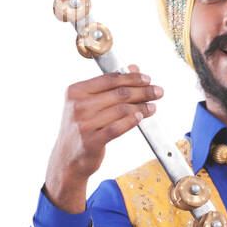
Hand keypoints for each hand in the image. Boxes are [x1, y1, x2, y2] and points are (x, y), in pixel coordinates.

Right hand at [44, 65, 163, 211]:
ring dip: (142, 107)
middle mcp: (78, 106)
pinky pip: (119, 127)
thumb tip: (134, 68)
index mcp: (75, 91)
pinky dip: (132, 121)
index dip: (132, 78)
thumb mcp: (90, 103)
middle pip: (119, 94)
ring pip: (122, 110)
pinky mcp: (92, 141)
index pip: (110, 79)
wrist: (68, 158)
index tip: (147, 79)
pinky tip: (141, 117)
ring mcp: (84, 124)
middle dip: (143, 91)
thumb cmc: (82, 127)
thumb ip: (111, 86)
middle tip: (158, 91)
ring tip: (152, 107)